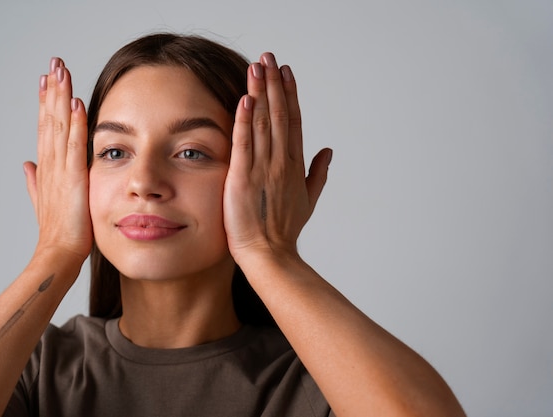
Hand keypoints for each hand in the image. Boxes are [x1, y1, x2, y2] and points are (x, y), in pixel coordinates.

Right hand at [23, 57, 91, 261]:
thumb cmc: (57, 230)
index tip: (47, 79)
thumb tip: (27, 164)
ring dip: (61, 98)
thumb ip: (35, 180)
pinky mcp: (74, 178)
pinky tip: (77, 102)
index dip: (46, 102)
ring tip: (61, 72)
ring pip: (60, 126)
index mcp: (47, 167)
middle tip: (54, 63)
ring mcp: (61, 169)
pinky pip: (75, 146)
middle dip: (53, 90)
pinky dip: (76, 124)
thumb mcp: (44, 199)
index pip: (46, 127)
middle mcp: (51, 163)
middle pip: (51, 119)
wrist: (57, 252)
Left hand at [224, 53, 331, 261]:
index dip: (290, 94)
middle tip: (269, 57)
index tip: (286, 72)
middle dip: (274, 84)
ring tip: (257, 67)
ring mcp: (263, 169)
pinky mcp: (243, 177)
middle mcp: (281, 162)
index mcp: (295, 164)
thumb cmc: (285, 230)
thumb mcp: (309, 199)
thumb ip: (319, 173)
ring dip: (260, 93)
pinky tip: (245, 99)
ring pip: (263, 123)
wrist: (270, 255)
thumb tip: (329, 151)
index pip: (293, 121)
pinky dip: (244, 120)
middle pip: (279, 115)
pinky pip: (244, 143)